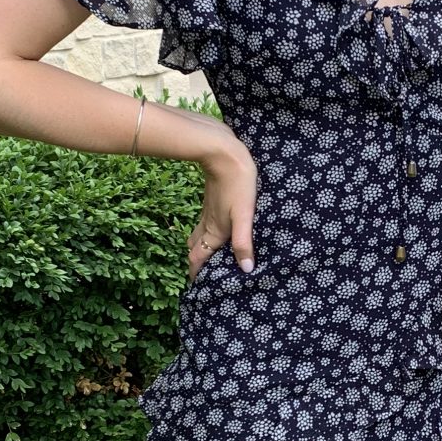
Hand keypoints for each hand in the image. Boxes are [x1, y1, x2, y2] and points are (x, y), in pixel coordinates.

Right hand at [187, 140, 258, 284]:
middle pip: (196, 248)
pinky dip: (205, 233)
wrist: (222, 152)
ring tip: (206, 258)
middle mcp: (208, 224)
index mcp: (216, 231)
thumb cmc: (237, 184)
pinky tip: (216, 229)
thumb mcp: (244, 215)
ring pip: (198, 235)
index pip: (199, 258)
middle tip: (201, 276)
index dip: (196, 274)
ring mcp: (208, 211)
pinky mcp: (212, 200)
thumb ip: (243, 242)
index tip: (196, 288)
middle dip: (196, 263)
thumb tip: (245, 269)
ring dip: (199, 248)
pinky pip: (204, 223)